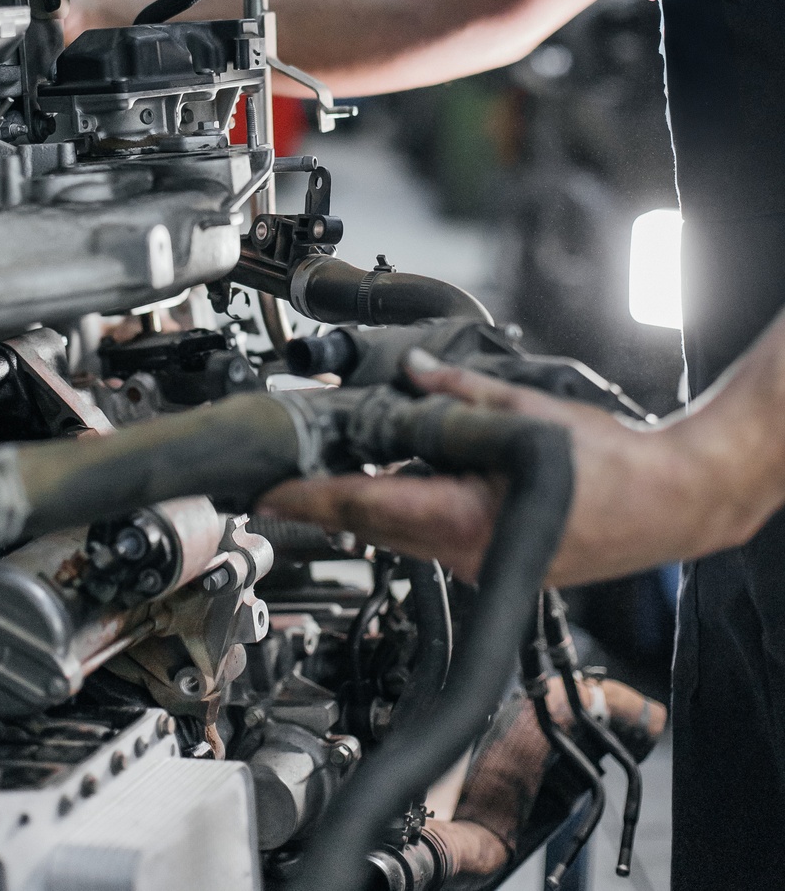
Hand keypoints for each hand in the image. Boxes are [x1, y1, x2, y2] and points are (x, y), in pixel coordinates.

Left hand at [260, 348, 675, 585]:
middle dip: (322, 503)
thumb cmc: (612, 467)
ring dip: (363, 506)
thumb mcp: (526, 411)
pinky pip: (432, 535)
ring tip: (325, 475)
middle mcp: (464, 552)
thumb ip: (459, 392)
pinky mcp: (493, 563)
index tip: (265, 496)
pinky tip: (397, 483)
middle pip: (373, 526)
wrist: (668, 503)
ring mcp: (478, 564)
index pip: (365, 508)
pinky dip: (405, 509)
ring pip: (401, 533)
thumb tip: (413, 370)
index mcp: (464, 517)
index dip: (308, 502)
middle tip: (274, 484)